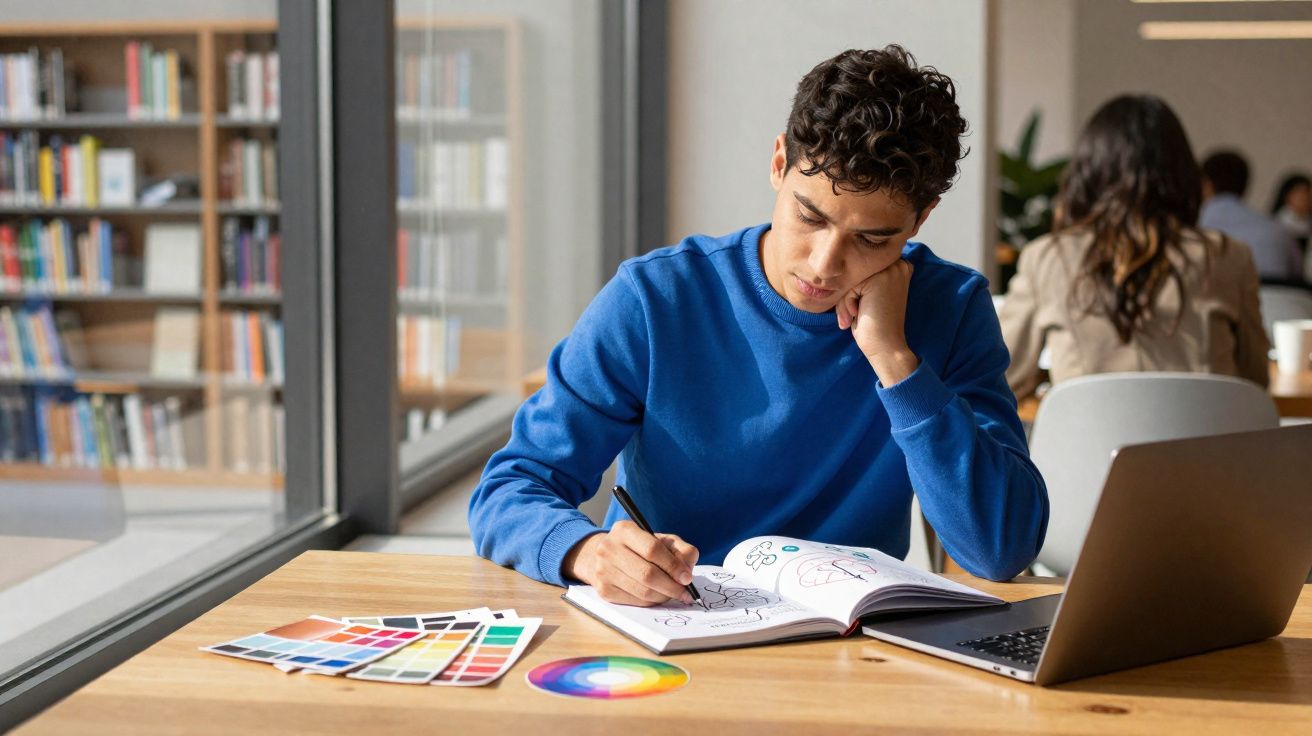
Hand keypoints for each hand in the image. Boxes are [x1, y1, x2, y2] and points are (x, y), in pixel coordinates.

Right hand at [562, 520, 699, 605]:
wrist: (608, 556)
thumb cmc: (641, 548)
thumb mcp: (663, 541)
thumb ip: (682, 551)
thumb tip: (686, 573)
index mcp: (624, 530)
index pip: (652, 549)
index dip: (673, 566)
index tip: (687, 578)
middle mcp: (608, 549)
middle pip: (647, 574)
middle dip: (671, 586)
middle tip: (684, 592)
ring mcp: (603, 571)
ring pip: (642, 591)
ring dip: (664, 596)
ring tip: (673, 594)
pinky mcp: (604, 590)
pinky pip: (635, 602)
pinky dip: (652, 602)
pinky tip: (658, 596)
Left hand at [836, 259, 919, 384]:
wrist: (886, 347)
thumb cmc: (875, 325)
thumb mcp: (869, 296)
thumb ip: (864, 278)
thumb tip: (838, 266)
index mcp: (899, 267)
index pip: (861, 270)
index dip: (856, 291)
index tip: (860, 309)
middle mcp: (898, 264)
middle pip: (856, 272)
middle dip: (849, 295)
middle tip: (855, 315)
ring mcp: (890, 270)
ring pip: (851, 278)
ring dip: (846, 301)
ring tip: (856, 316)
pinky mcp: (879, 279)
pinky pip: (849, 286)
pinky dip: (847, 303)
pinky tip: (860, 314)